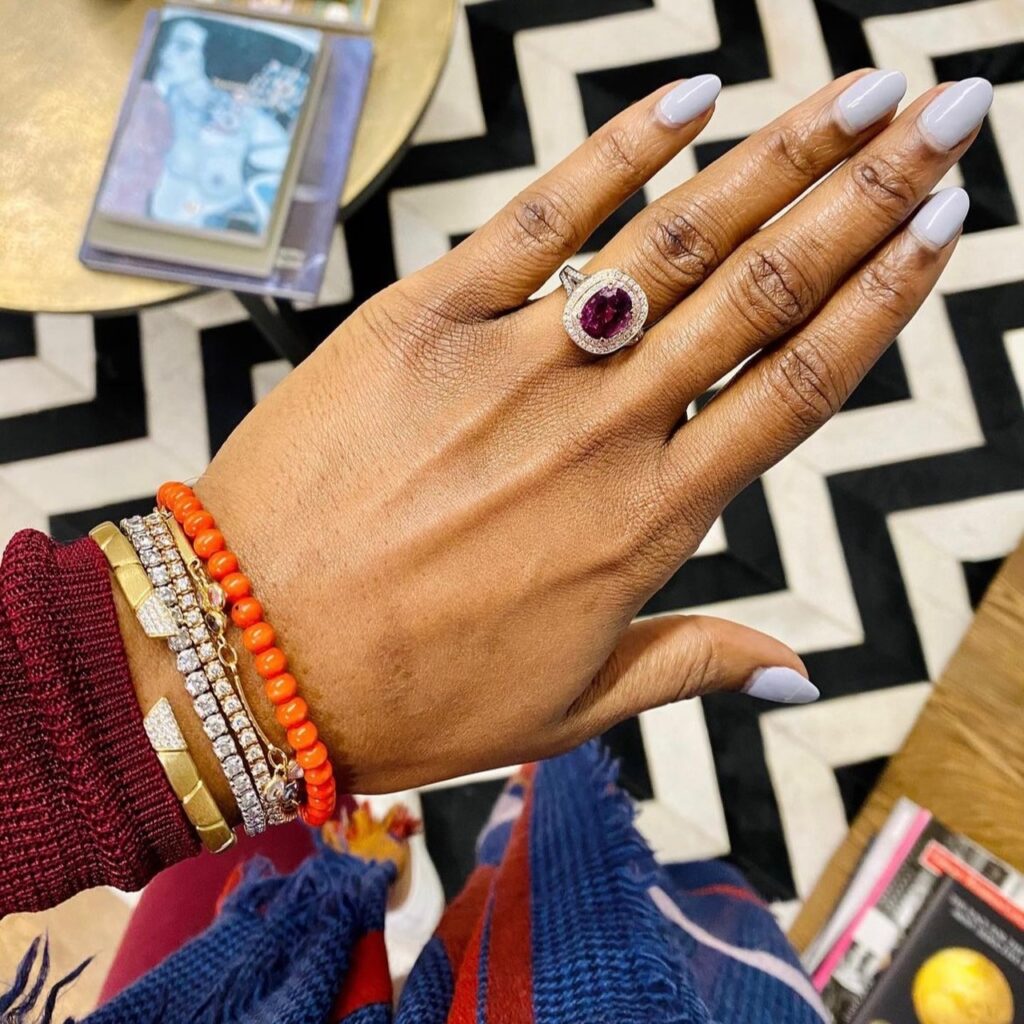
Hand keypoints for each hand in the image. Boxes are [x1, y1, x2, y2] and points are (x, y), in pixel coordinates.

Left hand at [194, 71, 988, 792]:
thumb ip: (689, 665)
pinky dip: (614, 153)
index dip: (884, 297)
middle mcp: (603, 431)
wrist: (255, 657)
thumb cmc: (411, 693)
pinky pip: (539, 221)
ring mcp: (517, 367)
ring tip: (864, 88)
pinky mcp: (427, 322)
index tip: (948, 224)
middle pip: (766, 292)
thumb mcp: (567, 707)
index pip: (800, 386)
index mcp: (649, 524)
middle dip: (872, 191)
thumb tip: (798, 671)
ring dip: (781, 155)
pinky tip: (687, 96)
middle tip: (953, 110)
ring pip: (676, 243)